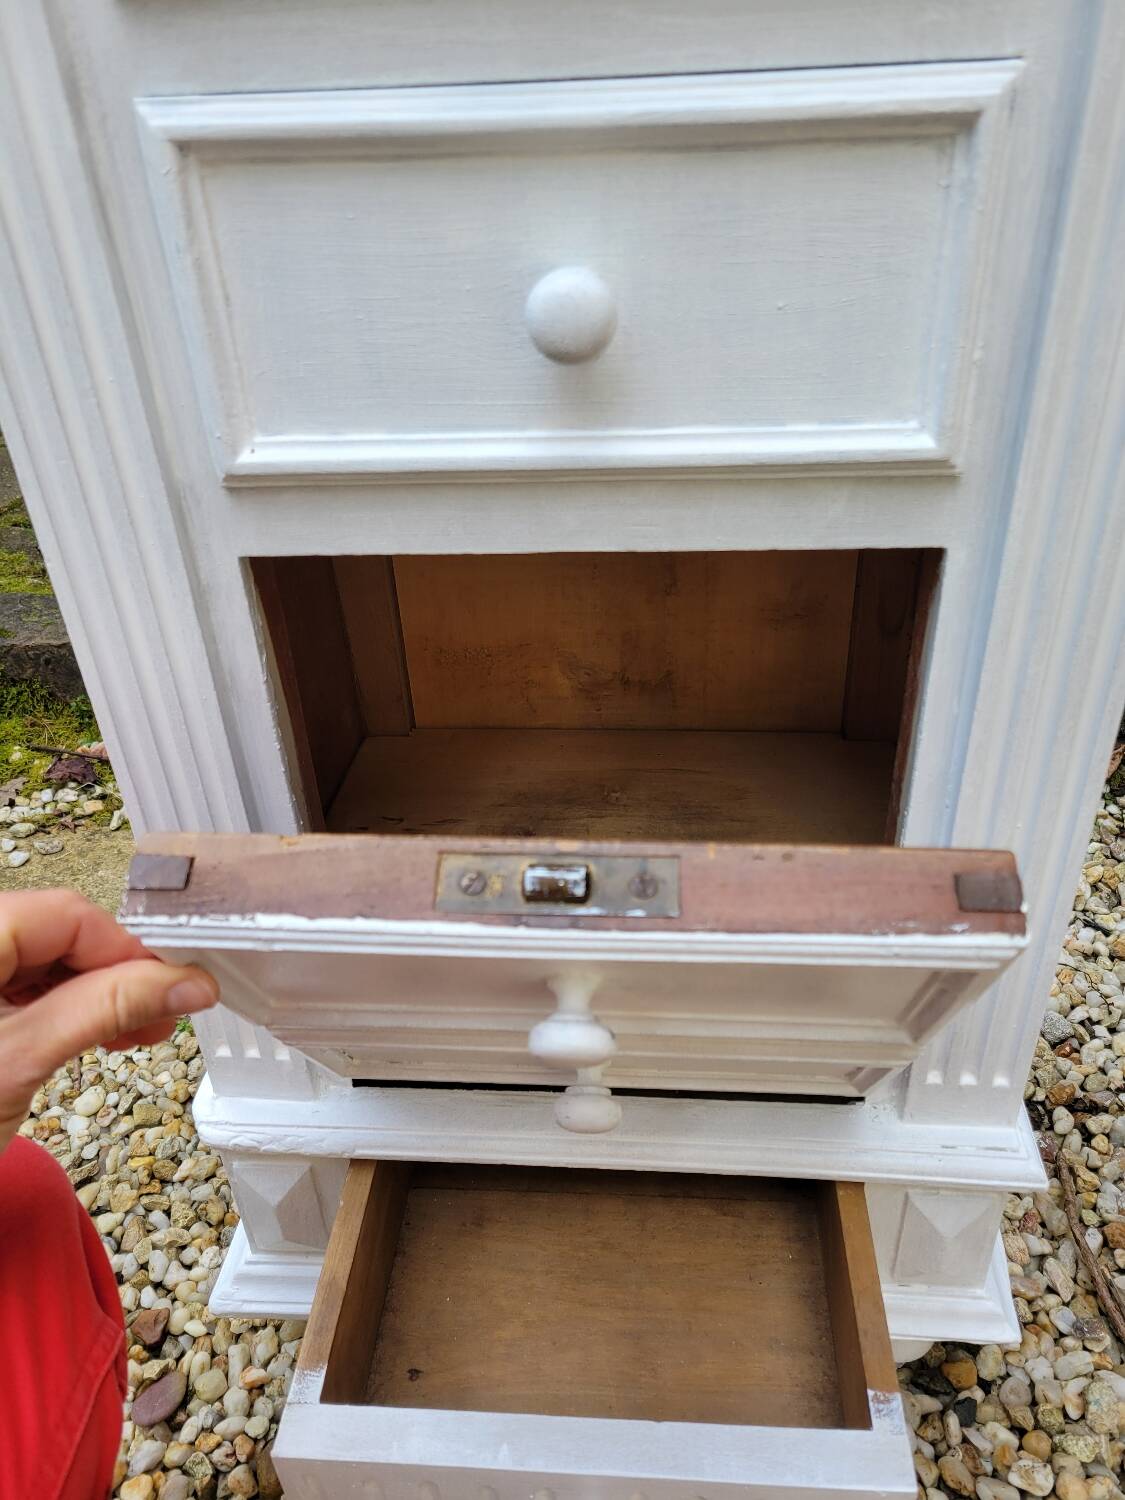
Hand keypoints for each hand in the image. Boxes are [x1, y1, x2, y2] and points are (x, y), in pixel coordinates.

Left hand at [0, 890, 217, 1151]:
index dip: (126, 950)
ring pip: (39, 960)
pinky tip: (89, 1037)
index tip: (172, 988)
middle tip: (160, 1018)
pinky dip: (57, 1010)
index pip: (64, 914)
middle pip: (52, 933)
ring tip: (132, 1036)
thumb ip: (107, 1009)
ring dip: (91, 995)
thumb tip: (185, 981)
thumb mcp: (19, 1062)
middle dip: (113, 975)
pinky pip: (15, 987)